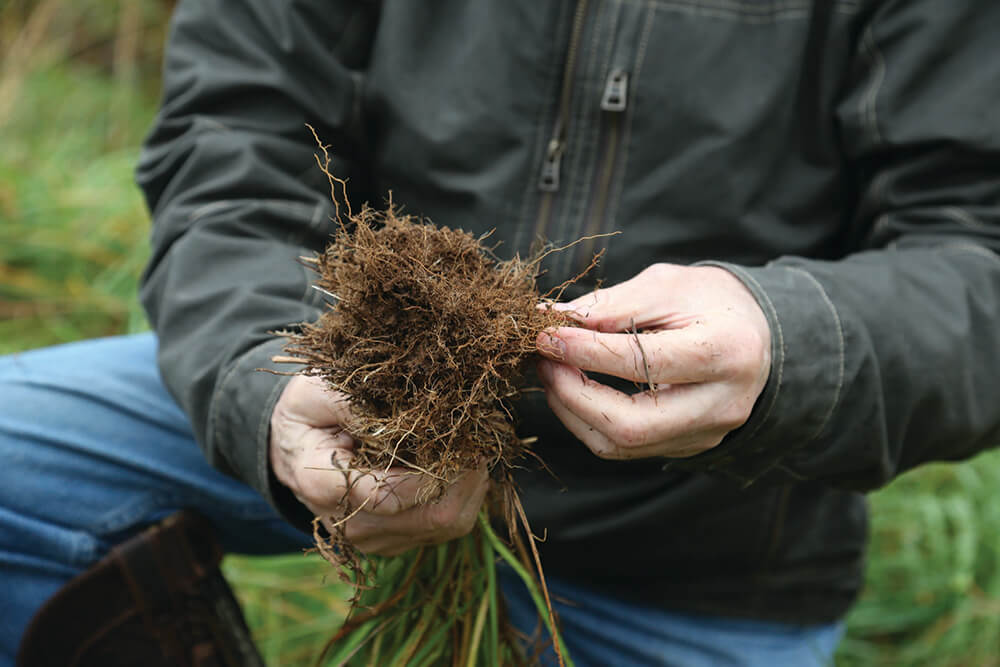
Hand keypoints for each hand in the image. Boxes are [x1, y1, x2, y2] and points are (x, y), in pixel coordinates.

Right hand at [269, 375, 488, 554]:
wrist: (294, 448)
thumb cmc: (307, 413)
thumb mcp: (315, 391)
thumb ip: (351, 401)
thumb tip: (404, 411)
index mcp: (324, 486)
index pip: (391, 494)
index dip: (435, 469)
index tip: (459, 435)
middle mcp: (352, 524)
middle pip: (432, 517)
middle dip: (466, 476)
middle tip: (480, 436)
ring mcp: (376, 538)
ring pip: (447, 526)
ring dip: (471, 486)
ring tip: (474, 447)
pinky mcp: (396, 539)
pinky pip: (445, 527)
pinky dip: (464, 495)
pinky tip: (460, 464)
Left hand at [536, 263, 769, 459]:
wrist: (754, 334)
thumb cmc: (709, 302)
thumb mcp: (666, 286)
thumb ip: (613, 305)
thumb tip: (552, 318)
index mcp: (727, 352)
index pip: (643, 362)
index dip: (586, 351)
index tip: (546, 333)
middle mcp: (723, 404)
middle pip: (632, 423)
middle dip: (573, 394)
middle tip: (544, 360)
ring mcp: (707, 434)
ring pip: (623, 444)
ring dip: (573, 411)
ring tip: (551, 371)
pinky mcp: (688, 447)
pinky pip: (627, 448)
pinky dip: (589, 421)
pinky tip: (572, 390)